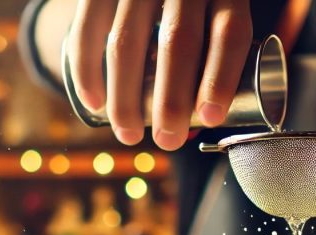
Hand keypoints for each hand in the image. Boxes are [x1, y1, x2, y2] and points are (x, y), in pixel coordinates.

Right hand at [65, 0, 252, 149]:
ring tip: (128, 134)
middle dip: (171, 100)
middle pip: (178, 41)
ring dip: (126, 97)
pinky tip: (94, 102)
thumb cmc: (194, 9)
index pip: (228, 33)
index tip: (210, 118)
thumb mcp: (215, 17)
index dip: (220, 78)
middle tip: (169, 140)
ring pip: (127, 41)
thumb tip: (198, 126)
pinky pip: (88, 27)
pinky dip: (87, 69)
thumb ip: (212, 58)